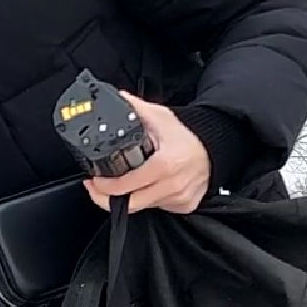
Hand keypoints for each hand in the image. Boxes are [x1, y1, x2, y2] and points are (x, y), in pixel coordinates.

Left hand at [83, 93, 210, 213]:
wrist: (214, 148)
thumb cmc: (188, 135)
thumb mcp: (161, 117)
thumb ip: (136, 109)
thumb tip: (116, 99)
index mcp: (165, 165)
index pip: (126, 186)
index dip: (104, 187)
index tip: (93, 180)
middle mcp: (173, 186)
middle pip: (130, 204)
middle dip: (106, 198)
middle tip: (96, 187)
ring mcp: (179, 199)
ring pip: (143, 206)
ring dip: (128, 197)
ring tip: (120, 183)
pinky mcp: (184, 206)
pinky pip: (158, 208)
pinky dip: (147, 198)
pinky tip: (145, 186)